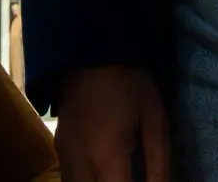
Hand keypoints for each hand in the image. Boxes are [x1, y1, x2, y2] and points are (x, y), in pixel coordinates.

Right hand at [55, 65, 169, 181]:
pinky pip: (69, 180)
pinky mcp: (58, 148)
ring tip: (117, 175)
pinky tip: (103, 174)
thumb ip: (159, 165)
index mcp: (107, 157)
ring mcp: (65, 156)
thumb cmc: (129, 83)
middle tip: (128, 178)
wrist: (90, 48)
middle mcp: (80, 163)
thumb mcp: (155, 120)